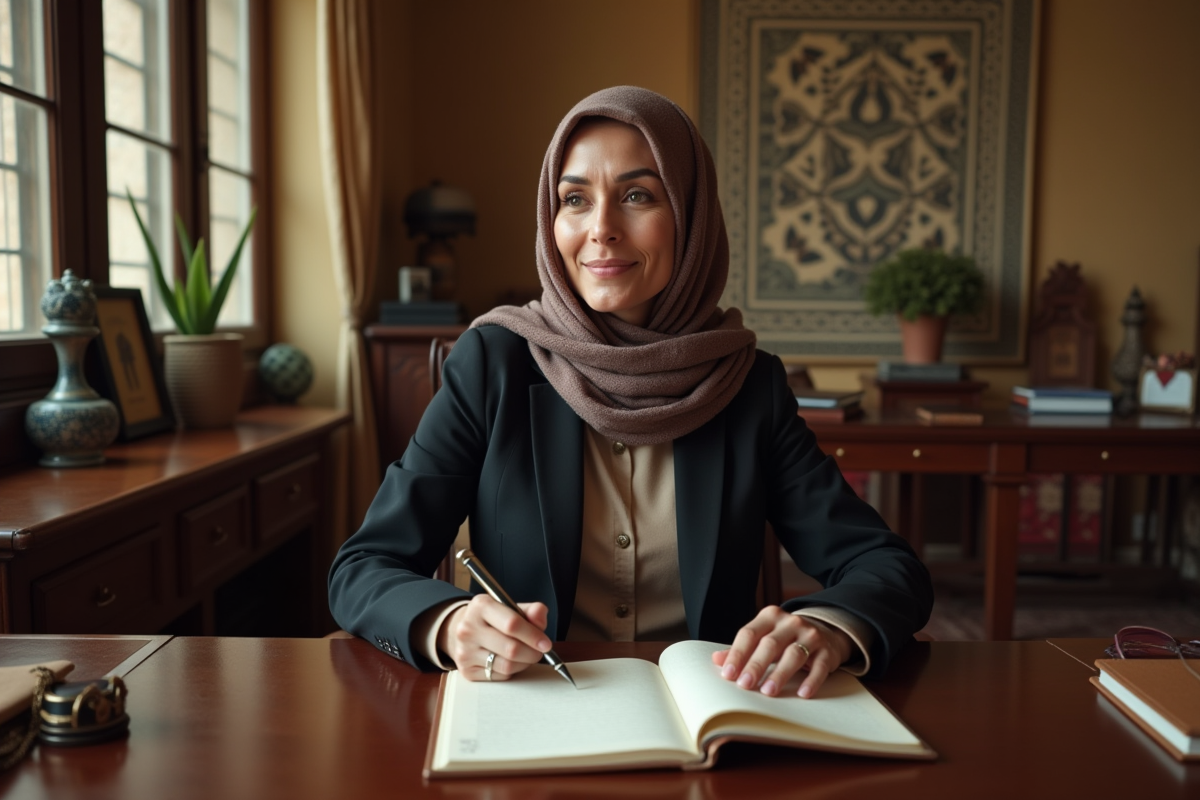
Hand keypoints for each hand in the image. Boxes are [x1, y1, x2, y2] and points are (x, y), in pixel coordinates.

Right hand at [437, 594, 551, 681]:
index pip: (512, 624)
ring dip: (524, 663)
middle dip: (532, 653)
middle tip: (539, 652)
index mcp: (481, 606)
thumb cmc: (495, 619)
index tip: (546, 644)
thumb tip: (540, 618)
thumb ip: (531, 610)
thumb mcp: (512, 607)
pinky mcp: (466, 671)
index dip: (533, 636)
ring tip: (526, 655)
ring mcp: (465, 651)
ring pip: (507, 665)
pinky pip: (499, 676)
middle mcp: (468, 628)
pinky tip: (510, 661)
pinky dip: (511, 671)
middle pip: (511, 649)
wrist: (465, 630)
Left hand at [712, 606, 852, 698]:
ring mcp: (811, 635)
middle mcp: (790, 622)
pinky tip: (802, 693)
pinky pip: (819, 666)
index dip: (737, 654)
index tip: (728, 674)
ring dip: (780, 674)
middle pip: (769, 644)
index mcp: (769, 616)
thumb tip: (716, 660)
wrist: (825, 632)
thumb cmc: (786, 639)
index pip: (749, 634)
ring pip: (793, 654)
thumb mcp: (764, 637)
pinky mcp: (827, 651)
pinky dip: (811, 681)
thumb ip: (742, 649)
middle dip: (756, 665)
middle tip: (745, 685)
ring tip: (768, 692)